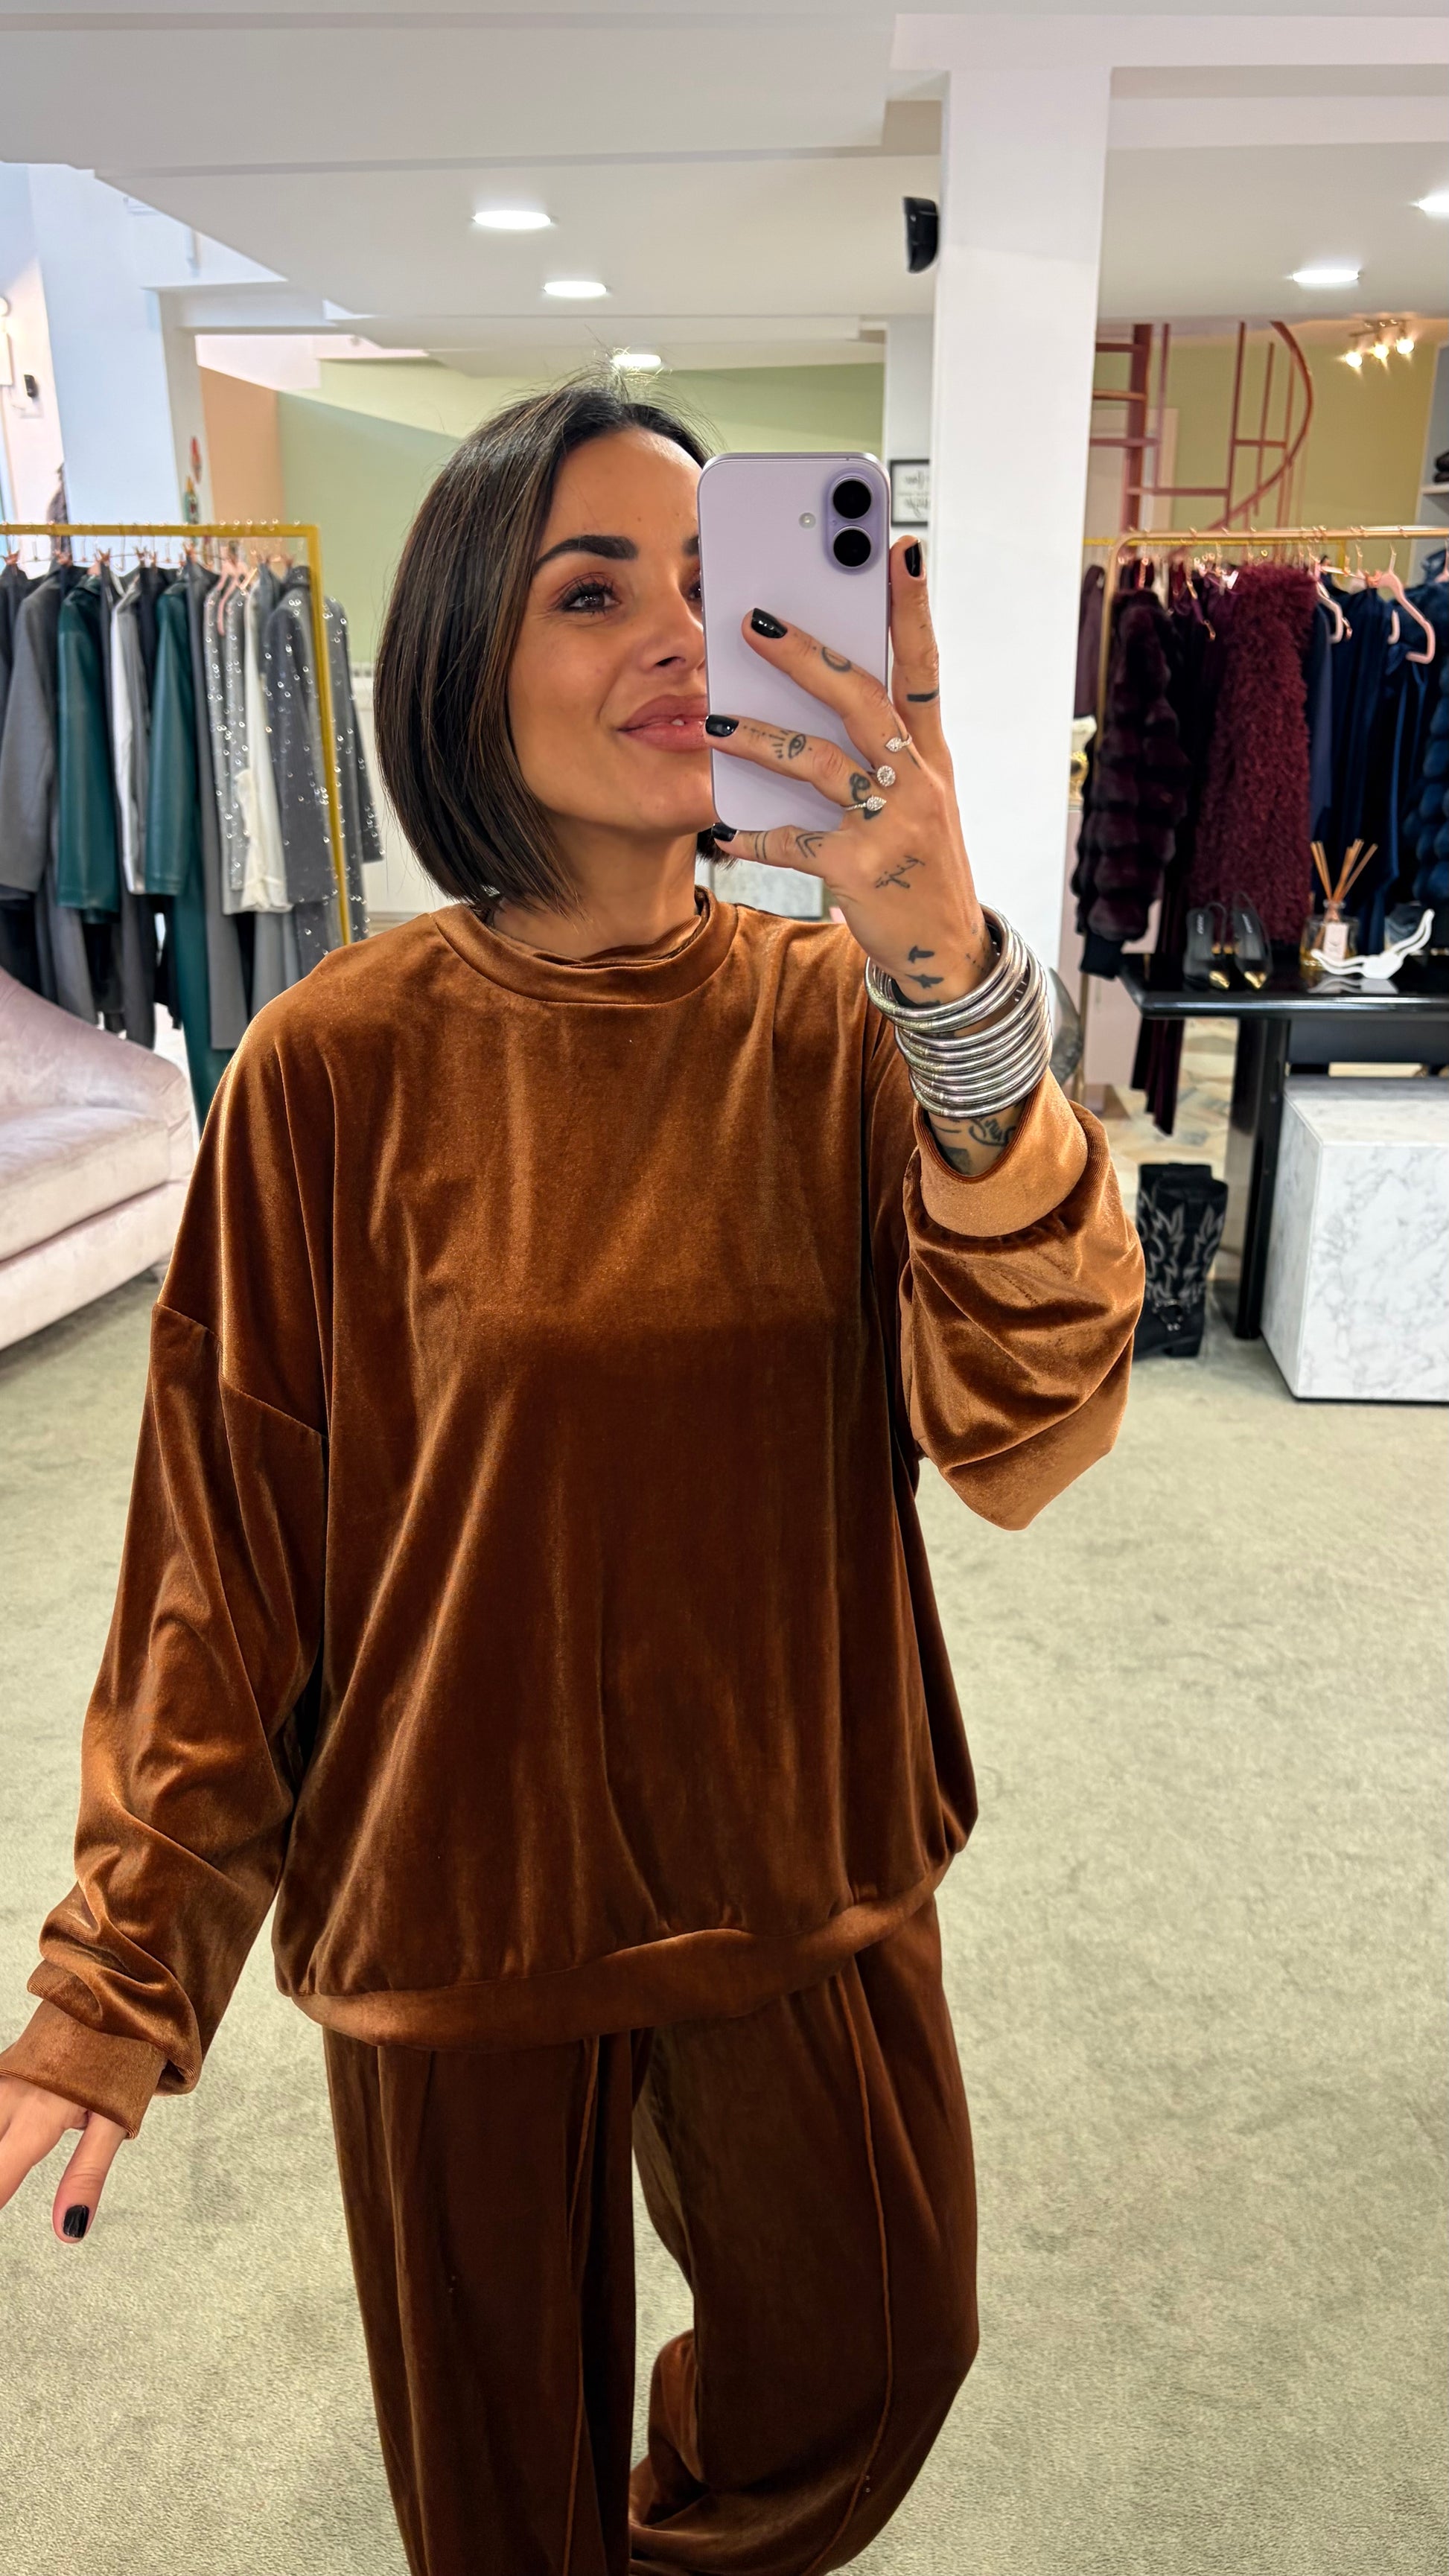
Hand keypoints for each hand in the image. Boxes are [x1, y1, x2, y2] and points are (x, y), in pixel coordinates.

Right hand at [0, 2074, 127, 2242]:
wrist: (119, 1995)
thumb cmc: (122, 2059)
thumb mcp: (114, 2120)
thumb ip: (87, 2175)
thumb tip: (70, 2232)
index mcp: (38, 2116)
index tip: (0, 2208)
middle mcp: (8, 2097)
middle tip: (8, 2186)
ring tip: (10, 2167)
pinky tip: (8, 2135)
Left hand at [706, 536, 993, 1007]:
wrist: (946, 952)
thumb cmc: (918, 864)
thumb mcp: (918, 797)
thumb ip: (880, 748)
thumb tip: (816, 692)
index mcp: (929, 753)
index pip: (923, 666)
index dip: (913, 607)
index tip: (900, 548)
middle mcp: (918, 779)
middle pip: (861, 697)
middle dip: (806, 654)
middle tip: (752, 621)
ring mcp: (893, 822)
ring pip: (819, 762)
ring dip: (758, 739)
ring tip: (711, 723)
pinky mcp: (860, 867)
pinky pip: (794, 840)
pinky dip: (754, 834)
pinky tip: (723, 831)